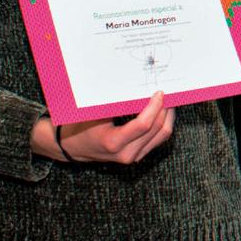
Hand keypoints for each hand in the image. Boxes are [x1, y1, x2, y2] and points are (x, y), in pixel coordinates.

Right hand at [31, 91, 173, 164]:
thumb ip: (115, 102)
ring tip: (168, 100)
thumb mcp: (94, 112)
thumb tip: (138, 83)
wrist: (72, 146)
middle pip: (157, 129)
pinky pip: (157, 139)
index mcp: (112, 142)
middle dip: (165, 108)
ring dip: (167, 116)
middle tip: (168, 92)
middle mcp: (125, 153)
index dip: (155, 107)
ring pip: (161, 135)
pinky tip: (162, 110)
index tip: (159, 93)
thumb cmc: (80, 125)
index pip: (143, 125)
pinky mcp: (137, 156)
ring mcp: (133, 157)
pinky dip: (163, 123)